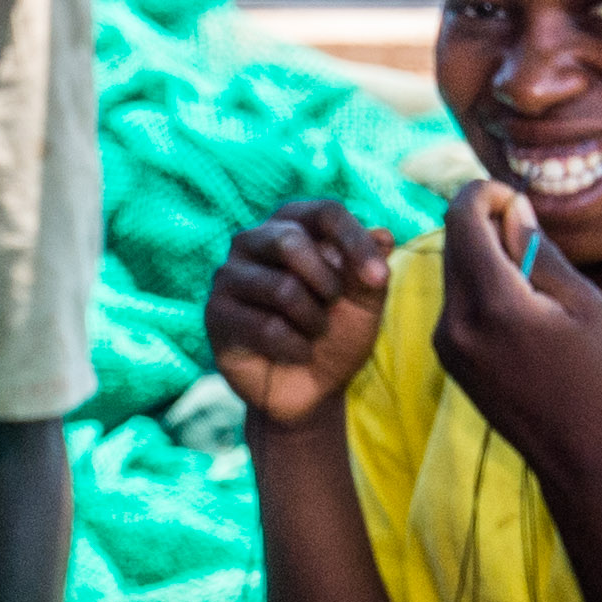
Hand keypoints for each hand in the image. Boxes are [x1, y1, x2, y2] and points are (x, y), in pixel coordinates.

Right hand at [206, 201, 394, 434]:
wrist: (311, 388)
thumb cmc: (337, 333)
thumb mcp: (365, 302)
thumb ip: (371, 269)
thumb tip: (384, 235)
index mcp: (292, 224)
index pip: (324, 213)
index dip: (354, 242)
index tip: (379, 278)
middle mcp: (253, 240)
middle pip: (291, 241)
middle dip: (326, 283)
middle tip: (332, 307)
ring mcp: (229, 276)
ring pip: (281, 288)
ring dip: (313, 321)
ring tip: (313, 333)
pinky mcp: (217, 314)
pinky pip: (265, 327)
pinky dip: (295, 347)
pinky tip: (295, 352)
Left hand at [432, 185, 601, 500]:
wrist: (579, 458)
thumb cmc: (597, 379)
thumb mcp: (584, 305)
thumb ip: (540, 252)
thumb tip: (511, 208)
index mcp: (493, 304)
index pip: (462, 219)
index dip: (483, 193)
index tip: (513, 197)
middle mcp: (456, 322)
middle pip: (453, 242)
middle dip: (483, 222)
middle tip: (527, 228)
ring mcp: (446, 344)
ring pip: (453, 271)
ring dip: (483, 255)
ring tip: (532, 274)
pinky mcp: (448, 359)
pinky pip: (455, 302)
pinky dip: (480, 285)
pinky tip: (520, 305)